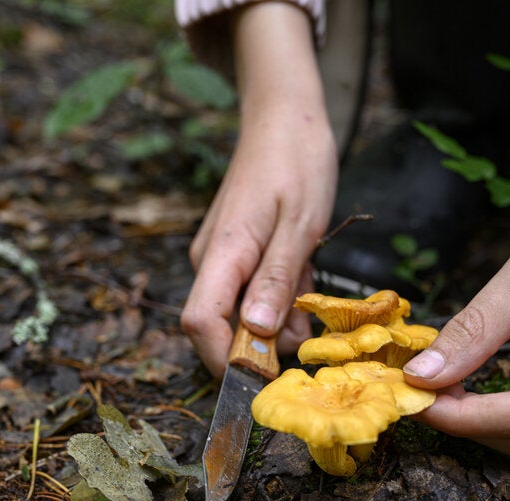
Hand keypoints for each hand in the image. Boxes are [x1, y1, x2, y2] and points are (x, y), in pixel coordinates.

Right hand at [180, 3, 337, 376]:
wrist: (285, 115)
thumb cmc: (297, 161)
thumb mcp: (300, 223)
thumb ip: (278, 279)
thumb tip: (257, 334)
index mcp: (223, 253)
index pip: (200, 323)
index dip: (226, 359)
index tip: (266, 375)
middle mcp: (212, 261)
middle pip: (219, 327)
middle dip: (264, 343)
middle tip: (309, 324)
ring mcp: (221, 257)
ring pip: (241, 313)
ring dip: (279, 317)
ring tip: (310, 283)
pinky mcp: (234, 252)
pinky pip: (251, 292)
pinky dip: (280, 296)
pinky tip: (303, 271)